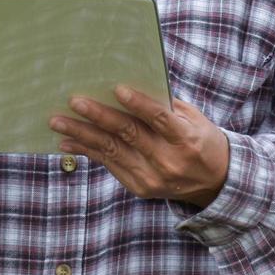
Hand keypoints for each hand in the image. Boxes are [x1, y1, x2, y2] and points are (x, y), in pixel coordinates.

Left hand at [50, 84, 229, 207]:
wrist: (215, 182)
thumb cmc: (200, 139)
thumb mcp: (193, 119)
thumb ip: (164, 105)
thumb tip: (126, 86)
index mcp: (186, 139)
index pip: (160, 119)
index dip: (139, 104)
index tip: (117, 89)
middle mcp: (168, 161)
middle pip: (129, 135)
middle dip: (99, 117)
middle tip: (74, 101)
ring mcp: (152, 177)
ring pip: (112, 151)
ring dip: (82, 135)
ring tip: (58, 122)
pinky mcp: (140, 187)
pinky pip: (109, 164)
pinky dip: (86, 151)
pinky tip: (67, 142)